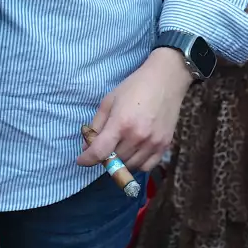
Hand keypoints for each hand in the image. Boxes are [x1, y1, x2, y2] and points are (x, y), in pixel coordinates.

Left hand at [78, 48, 193, 172]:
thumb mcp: (109, 101)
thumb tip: (87, 146)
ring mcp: (153, 143)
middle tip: (103, 148)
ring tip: (117, 149)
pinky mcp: (165, 145)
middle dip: (104, 157)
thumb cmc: (134, 87)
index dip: (87, 159)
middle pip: (115, 160)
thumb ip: (96, 125)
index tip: (81, 160)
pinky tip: (133, 154)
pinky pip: (147, 166)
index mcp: (121, 124)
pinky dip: (137, 165)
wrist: (166, 81)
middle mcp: (137, 137)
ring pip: (130, 166)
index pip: (100, 152)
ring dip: (120, 162)